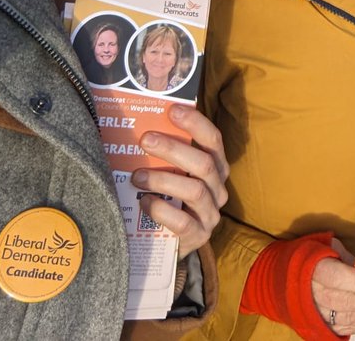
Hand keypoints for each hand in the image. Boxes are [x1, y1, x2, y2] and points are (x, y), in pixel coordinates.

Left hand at [131, 104, 228, 257]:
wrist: (167, 245)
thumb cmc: (167, 199)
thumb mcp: (171, 174)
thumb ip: (163, 155)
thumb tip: (135, 124)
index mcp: (215, 167)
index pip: (213, 140)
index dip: (196, 123)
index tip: (173, 109)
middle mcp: (218, 188)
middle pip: (203, 164)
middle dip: (173, 148)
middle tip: (145, 139)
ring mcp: (211, 213)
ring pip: (195, 191)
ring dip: (163, 180)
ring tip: (136, 176)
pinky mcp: (199, 236)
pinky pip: (183, 222)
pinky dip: (161, 211)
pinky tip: (144, 203)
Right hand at [311, 254, 354, 335]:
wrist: (290, 279)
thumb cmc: (314, 259)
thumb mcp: (330, 248)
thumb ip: (350, 257)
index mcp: (314, 269)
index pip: (337, 278)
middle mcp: (313, 295)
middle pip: (349, 302)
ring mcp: (317, 313)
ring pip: (351, 318)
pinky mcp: (323, 326)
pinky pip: (348, 328)